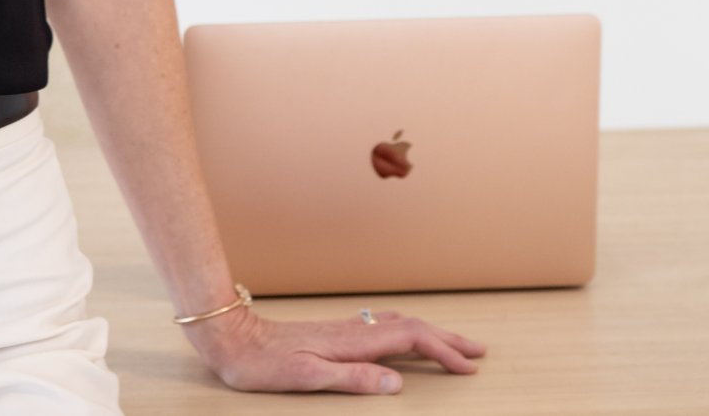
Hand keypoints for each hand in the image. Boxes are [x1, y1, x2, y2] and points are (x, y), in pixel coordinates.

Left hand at [184, 301, 484, 393]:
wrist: (230, 336)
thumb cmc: (261, 363)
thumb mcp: (304, 377)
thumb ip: (351, 379)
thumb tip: (396, 383)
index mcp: (351, 343)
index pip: (410, 341)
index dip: (442, 353)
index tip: (467, 368)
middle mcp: (353, 330)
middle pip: (412, 328)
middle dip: (447, 340)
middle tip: (478, 352)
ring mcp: (345, 329)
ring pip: (399, 325)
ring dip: (431, 333)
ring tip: (453, 344)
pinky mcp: (335, 332)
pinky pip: (384, 326)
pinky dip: (408, 331)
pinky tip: (406, 336)